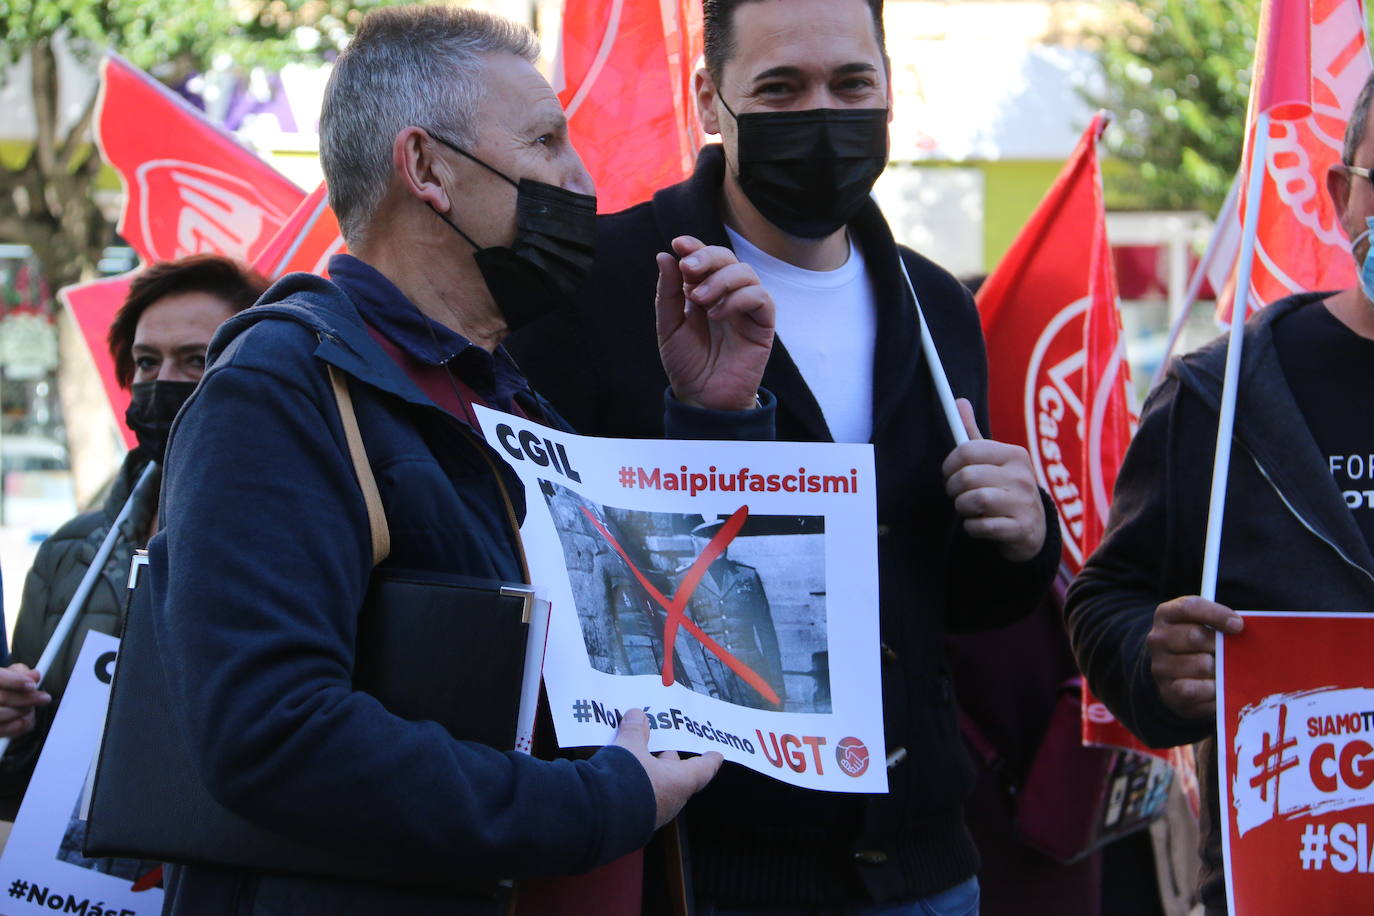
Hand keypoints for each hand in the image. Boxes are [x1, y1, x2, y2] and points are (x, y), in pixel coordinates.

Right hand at [0, 663, 48, 738]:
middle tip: (44, 698)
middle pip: (2, 698)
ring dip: (21, 712)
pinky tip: (23, 721)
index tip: (33, 685)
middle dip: (26, 699)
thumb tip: (34, 676)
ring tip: (29, 709)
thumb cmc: (2, 686)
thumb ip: (20, 673)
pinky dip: (15, 727)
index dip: (16, 681)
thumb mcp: (8, 674)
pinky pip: (1, 731)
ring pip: (1, 715)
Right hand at [610, 708, 721, 829]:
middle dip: (672, 763)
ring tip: (641, 759)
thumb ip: (635, 731)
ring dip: (653, 775)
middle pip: (678, 777)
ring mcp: (655, 814)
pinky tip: (624, 780)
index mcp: (679, 781)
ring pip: (659, 789)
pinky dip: (638, 787)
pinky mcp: (636, 822)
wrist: (600, 819)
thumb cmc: (626, 781)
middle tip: (668, 748)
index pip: (702, 769)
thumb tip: (637, 715)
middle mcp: (672, 800)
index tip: (717, 756)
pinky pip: (643, 800)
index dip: (709, 761)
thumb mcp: (629, 748)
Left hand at [655, 236, 774, 411]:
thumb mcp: (669, 326)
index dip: (694, 246)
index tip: (678, 244)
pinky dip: (738, 299)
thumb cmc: (687, 364)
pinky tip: (717, 315)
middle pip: (727, 258)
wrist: (703, 398)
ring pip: (745, 273)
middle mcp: (727, 294)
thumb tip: (665, 255)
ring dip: (720, 279)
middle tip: (688, 269)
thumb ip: (668, 293)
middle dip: (707, 257)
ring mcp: (746, 308)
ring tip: (699, 300)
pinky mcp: (763, 324)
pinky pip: (760, 298)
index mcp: (704, 290)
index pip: (704, 258)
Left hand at [941, 399, 1046, 561]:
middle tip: (957, 494)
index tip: (949, 473)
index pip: (967, 450)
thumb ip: (973, 435)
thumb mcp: (993, 460)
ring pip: (973, 501)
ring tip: (969, 508)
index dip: (949, 463)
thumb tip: (958, 401)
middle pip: (967, 477)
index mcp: (1015, 454)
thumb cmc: (1005, 488)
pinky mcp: (1020, 528)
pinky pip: (980, 526)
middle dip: (953, 488)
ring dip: (962, 508)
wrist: (1034, 528)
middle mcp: (1022, 476)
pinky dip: (972, 527)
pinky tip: (979, 524)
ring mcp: (1023, 503)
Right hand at [1147, 596, 1242, 719]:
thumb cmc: (1197, 644)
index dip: (1216, 614)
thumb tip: (1241, 628)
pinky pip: (1196, 689)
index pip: (1189, 607)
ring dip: (1219, 669)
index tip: (1238, 625)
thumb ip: (1218, 622)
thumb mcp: (1203, 624)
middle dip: (1219, 645)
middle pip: (1195, 636)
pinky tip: (1217, 686)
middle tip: (1232, 652)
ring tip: (1224, 670)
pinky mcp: (1167, 690)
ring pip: (1201, 664)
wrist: (1175, 673)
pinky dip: (1213, 689)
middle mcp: (1157, 638)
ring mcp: (1160, 665)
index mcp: (1166, 615)